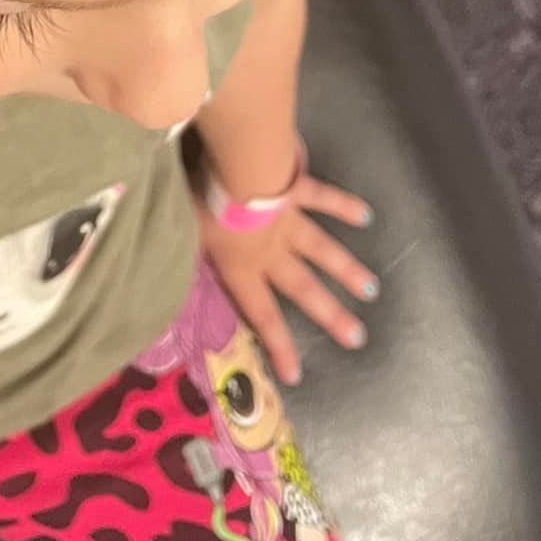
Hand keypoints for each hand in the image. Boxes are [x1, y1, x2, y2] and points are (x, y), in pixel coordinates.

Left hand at [198, 172, 377, 387]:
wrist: (230, 165)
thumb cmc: (200, 201)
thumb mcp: (183, 233)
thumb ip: (184, 252)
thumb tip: (169, 266)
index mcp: (241, 267)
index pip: (261, 314)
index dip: (278, 345)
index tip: (297, 375)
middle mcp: (271, 251)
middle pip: (303, 288)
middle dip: (331, 314)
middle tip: (358, 338)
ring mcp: (288, 220)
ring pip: (321, 249)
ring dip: (346, 270)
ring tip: (371, 289)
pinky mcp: (295, 188)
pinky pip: (321, 197)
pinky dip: (343, 205)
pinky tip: (365, 215)